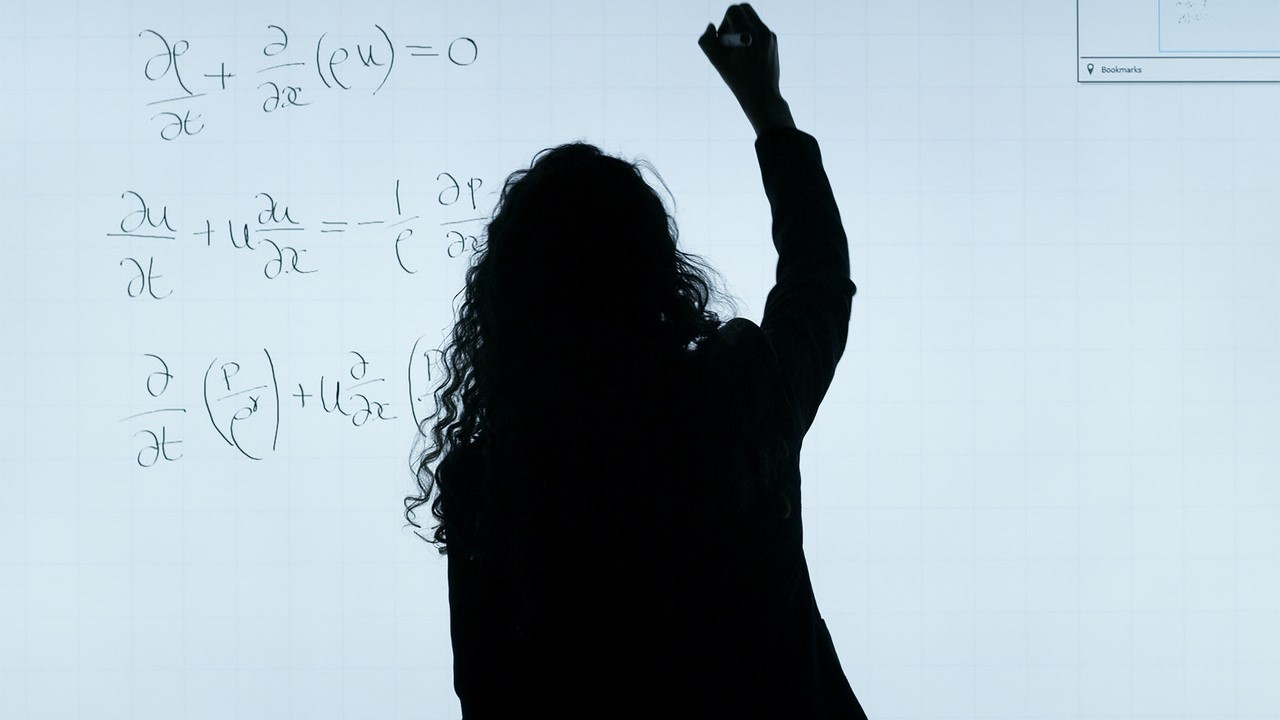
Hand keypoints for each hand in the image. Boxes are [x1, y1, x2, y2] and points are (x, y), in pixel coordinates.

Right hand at [698, 4, 793, 133]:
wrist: (762, 96)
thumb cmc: (738, 80)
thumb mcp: (716, 61)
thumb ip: (706, 41)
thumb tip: (711, 26)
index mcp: (748, 32)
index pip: (733, 10)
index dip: (724, 23)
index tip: (724, 39)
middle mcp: (762, 30)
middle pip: (744, 8)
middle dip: (733, 20)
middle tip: (729, 40)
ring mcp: (770, 35)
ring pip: (752, 18)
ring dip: (741, 28)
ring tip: (738, 50)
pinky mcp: (773, 41)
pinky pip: (759, 29)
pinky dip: (750, 36)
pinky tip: (747, 55)